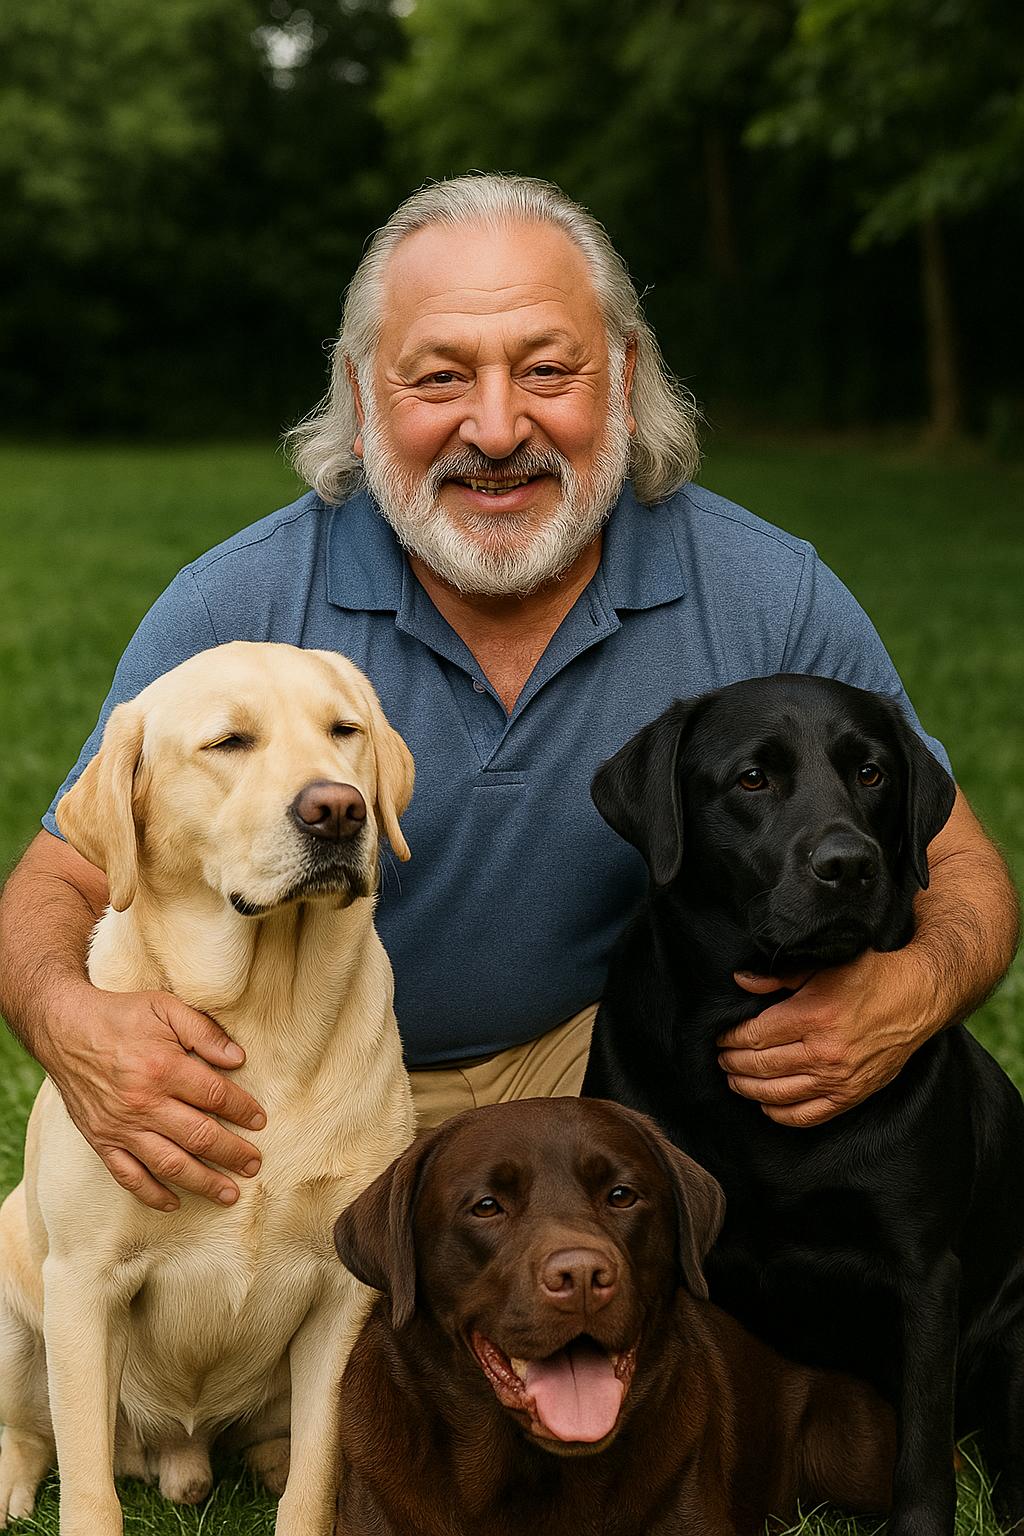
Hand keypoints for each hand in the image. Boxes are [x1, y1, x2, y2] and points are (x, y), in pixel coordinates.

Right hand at [47, 984, 266, 1209]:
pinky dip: (152, 1195)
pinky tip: (174, 1203)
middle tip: (254, 1165)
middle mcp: (143, 1104)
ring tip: (229, 1194)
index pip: (215, 1097)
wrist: (65, 1029)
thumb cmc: (121, 1016)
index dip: (242, 1110)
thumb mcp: (166, 1008)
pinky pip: (128, 1177)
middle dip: (232, 1154)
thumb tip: (238, 1059)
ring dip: (203, 1183)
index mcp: (162, 1068)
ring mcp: (121, 1127)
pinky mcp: (101, 1141)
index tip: (259, 1121)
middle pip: (199, 1137)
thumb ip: (204, 1031)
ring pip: (170, 1165)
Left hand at [717, 948, 936, 1126]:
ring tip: (734, 1078)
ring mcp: (838, 1079)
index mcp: (813, 1016)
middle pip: (761, 1066)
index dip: (731, 1038)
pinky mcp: (851, 1096)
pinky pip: (806, 1115)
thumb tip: (741, 982)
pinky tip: (765, 1103)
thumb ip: (777, 977)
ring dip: (748, 1088)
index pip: (755, 1035)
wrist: (916, 999)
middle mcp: (824, 1052)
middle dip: (733, 1063)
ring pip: (777, 1094)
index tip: (721, 1036)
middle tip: (721, 1057)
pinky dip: (779, 1113)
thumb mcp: (821, 966)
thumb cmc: (869, 977)